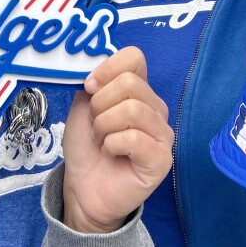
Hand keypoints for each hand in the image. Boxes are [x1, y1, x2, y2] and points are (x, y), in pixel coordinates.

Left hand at [62, 47, 173, 233]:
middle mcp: (156, 108)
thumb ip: (94, 84)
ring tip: (101, 140)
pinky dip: (112, 144)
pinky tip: (111, 153)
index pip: (134, 58)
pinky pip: (134, 138)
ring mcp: (163, 134)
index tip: (89, 87)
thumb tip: (98, 73)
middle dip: (100, 104)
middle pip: (130, 83)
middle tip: (94, 125)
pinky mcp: (162, 159)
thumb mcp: (83, 106)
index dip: (107, 68)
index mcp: (139, 91)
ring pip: (132, 109)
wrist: (84, 189)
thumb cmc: (87, 146)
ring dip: (104, 126)